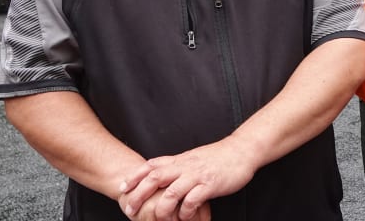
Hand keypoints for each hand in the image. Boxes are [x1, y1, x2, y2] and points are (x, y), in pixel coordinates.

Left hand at [119, 138, 256, 220]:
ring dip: (162, 208)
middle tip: (129, 208)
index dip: (135, 176)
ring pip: (171, 192)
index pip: (151, 165)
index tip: (122, 187)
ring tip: (159, 219)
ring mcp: (197, 175)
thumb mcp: (194, 157)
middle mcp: (185, 166)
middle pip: (155, 178)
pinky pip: (192, 200)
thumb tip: (160, 171)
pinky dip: (185, 211)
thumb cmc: (219, 156)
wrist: (243, 150)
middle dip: (139, 194)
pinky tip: (185, 217)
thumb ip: (178, 165)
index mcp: (180, 160)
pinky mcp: (210, 184)